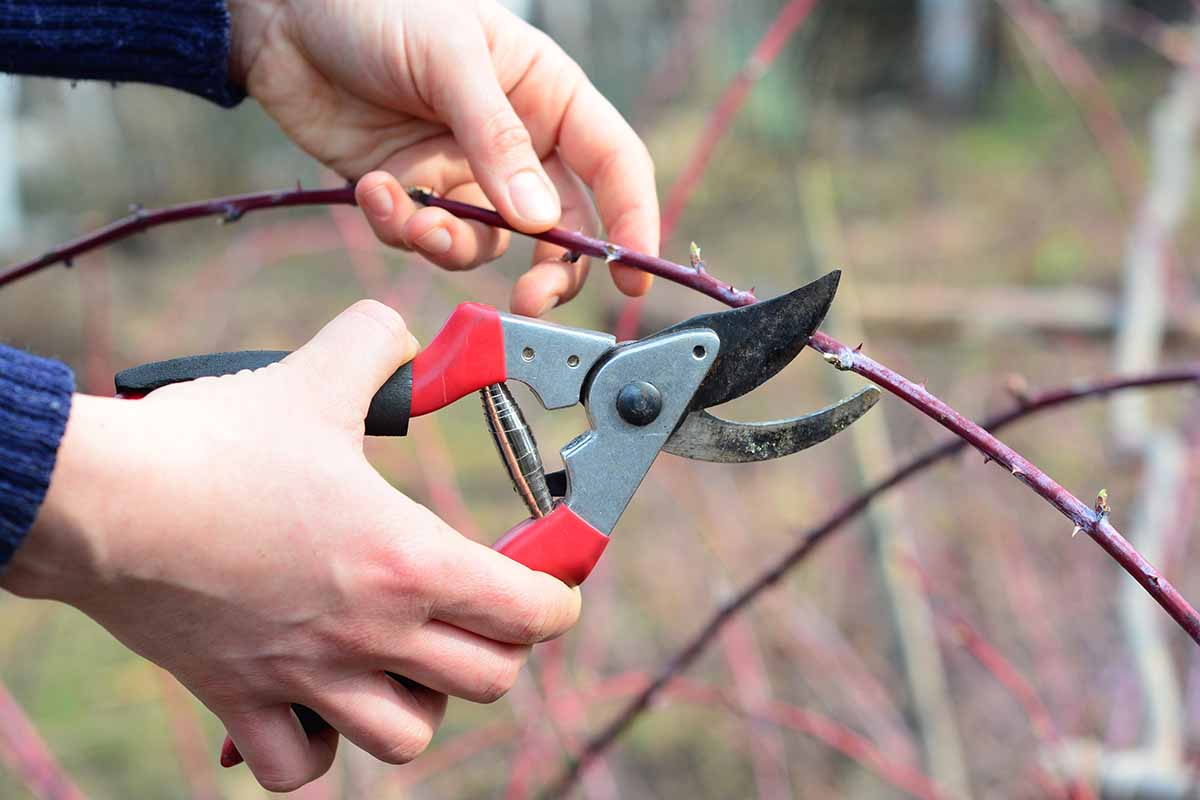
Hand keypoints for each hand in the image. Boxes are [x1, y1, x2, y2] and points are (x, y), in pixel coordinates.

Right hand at [3, 301, 580, 791]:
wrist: (103, 501)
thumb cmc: (212, 444)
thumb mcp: (314, 376)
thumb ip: (375, 344)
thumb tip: (400, 333)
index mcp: (407, 558)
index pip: (532, 612)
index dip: (557, 596)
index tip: (550, 581)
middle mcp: (371, 631)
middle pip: (490, 680)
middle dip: (500, 646)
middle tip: (477, 608)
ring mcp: (308, 675)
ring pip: (409, 737)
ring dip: (421, 703)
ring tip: (404, 660)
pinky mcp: (242, 699)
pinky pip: (299, 765)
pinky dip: (317, 745)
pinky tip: (315, 700)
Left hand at [228, 0, 659, 316]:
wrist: (285, 13)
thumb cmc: (380, 5)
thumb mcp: (450, 57)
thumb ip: (497, 139)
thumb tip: (542, 223)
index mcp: (548, 95)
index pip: (612, 166)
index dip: (632, 222)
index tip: (632, 276)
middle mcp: (516, 142)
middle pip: (560, 228)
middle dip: (548, 270)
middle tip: (529, 301)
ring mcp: (463, 171)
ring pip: (485, 242)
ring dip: (453, 244)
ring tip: (415, 218)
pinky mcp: (413, 192)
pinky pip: (422, 234)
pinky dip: (399, 226)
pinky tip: (372, 189)